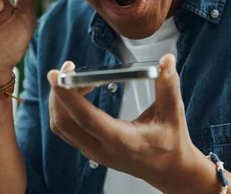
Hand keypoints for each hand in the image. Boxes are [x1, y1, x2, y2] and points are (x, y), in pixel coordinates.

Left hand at [47, 55, 215, 193]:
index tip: (57, 74)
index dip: (68, 96)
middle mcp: (103, 149)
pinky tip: (78, 91)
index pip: (86, 119)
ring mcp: (93, 152)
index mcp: (123, 141)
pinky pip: (65, 129)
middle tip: (67, 68)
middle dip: (58, 93)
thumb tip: (167, 60)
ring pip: (61, 126)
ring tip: (75, 78)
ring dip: (60, 100)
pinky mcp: (89, 150)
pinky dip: (64, 108)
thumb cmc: (171, 141)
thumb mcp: (173, 112)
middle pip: (64, 123)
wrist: (170, 170)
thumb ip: (168, 85)